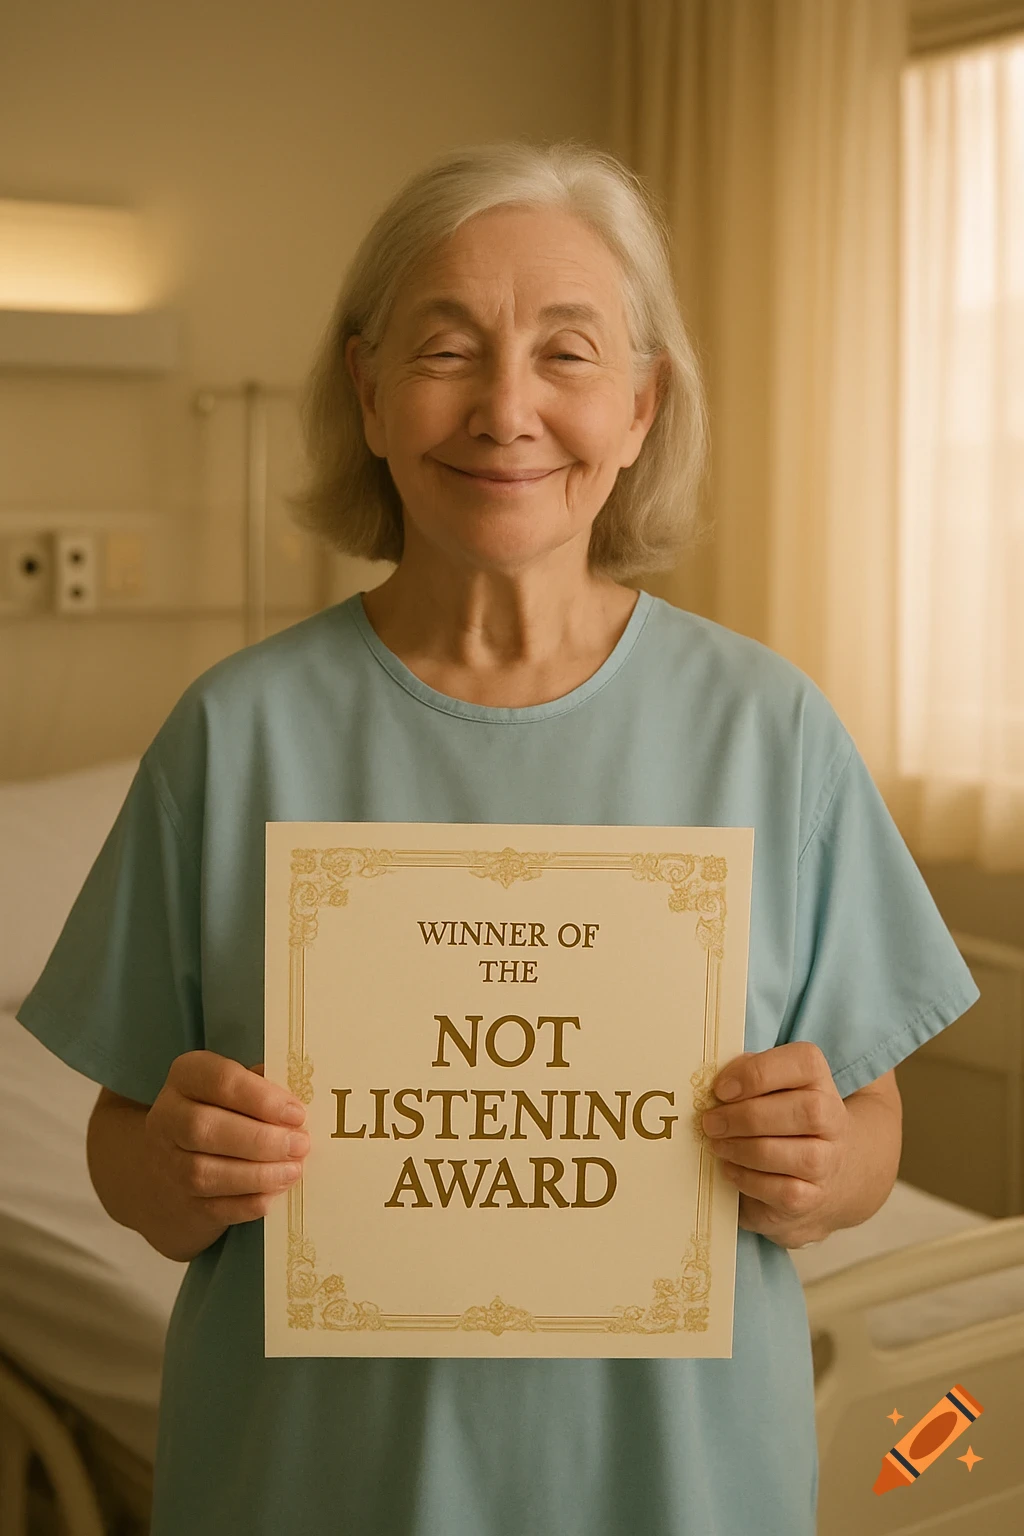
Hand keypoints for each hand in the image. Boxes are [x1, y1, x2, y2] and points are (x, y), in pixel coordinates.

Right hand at [145, 1051, 309, 1229]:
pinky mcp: (182, 1203)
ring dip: (257, 1174)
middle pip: (204, 1128)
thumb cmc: (223, 1115)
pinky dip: (248, 1203)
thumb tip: (298, 1102)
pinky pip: (213, 1208)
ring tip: (292, 1170)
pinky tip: (274, 1194)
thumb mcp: (237, 1090)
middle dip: (260, 1139)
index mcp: (187, 1077)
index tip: (297, 1114)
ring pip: (204, 1172)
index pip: (220, 1080)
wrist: (178, 1169)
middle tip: (300, 1144)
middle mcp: (168, 1118)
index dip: (261, 1098)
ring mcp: (169, 1164)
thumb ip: (264, 1089)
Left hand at [701, 1042, 855, 1247]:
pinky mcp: (812, 1197)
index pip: (803, 1062)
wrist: (818, 1171)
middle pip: (804, 1111)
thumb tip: (715, 1081)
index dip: (758, 1073)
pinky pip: (781, 1189)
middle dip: (745, 1117)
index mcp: (818, 1079)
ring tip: (716, 1144)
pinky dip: (747, 1179)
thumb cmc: (778, 1118)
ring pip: (791, 1153)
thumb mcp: (768, 1088)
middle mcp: (832, 1118)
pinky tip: (730, 1168)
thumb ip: (746, 1074)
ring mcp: (827, 1160)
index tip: (722, 1089)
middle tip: (710, 1122)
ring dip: (742, 1149)